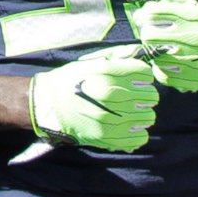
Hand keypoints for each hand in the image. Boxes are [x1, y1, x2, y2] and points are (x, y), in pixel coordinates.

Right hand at [27, 48, 159, 151]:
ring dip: (143, 114)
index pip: (145, 73)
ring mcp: (110, 118)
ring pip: (148, 117)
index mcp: (107, 73)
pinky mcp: (107, 136)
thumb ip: (118, 60)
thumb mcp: (91, 63)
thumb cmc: (70, 81)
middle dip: (145, 95)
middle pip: (150, 96)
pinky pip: (139, 137)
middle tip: (135, 97)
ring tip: (131, 113)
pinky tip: (129, 127)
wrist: (47, 105)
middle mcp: (110, 94)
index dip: (144, 76)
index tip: (138, 80)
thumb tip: (142, 59)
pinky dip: (138, 133)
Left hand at [127, 0, 197, 90]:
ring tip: (163, 48)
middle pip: (150, 35)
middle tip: (152, 34)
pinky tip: (170, 62)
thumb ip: (162, 0)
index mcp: (195, 15)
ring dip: (154, 51)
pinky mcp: (193, 79)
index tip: (144, 19)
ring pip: (154, 55)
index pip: (154, 12)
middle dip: (146, 33)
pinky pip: (162, 73)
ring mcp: (196, 60)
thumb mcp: (191, 8)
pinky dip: (161, 68)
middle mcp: (197, 36)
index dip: (143, 15)